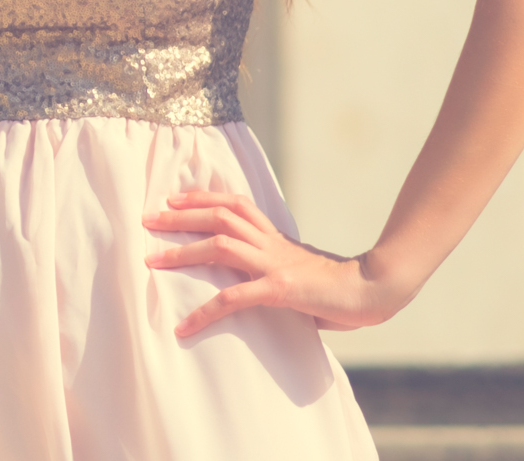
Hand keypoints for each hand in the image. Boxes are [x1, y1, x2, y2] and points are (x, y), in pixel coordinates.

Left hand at [142, 190, 411, 336]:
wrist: (376, 291)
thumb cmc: (342, 289)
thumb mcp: (303, 275)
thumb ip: (278, 276)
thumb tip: (261, 288)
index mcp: (276, 238)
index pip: (235, 204)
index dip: (204, 197)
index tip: (175, 198)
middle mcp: (271, 244)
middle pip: (219, 216)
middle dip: (181, 216)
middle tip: (148, 219)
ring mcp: (275, 264)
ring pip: (220, 245)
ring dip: (183, 252)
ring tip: (152, 262)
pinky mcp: (280, 289)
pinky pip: (234, 298)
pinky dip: (205, 311)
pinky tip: (185, 326)